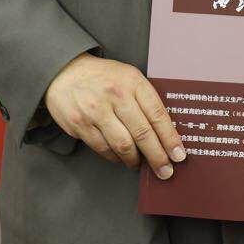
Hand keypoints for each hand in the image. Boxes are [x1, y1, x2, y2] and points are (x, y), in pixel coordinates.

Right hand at [44, 54, 186, 179]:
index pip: (158, 115)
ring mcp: (96, 111)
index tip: (179, 154)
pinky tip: (121, 158)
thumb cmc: (103, 77)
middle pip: (142, 134)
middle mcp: (115, 95)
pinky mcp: (80, 124)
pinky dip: (115, 158)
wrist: (65, 72)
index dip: (170, 138)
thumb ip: (146, 100)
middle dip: (157, 156)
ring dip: (135, 160)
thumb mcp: (129, 77)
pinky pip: (103, 149)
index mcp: (133, 81)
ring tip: (141, 164)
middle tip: (166, 171)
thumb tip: (166, 132)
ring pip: (123, 145)